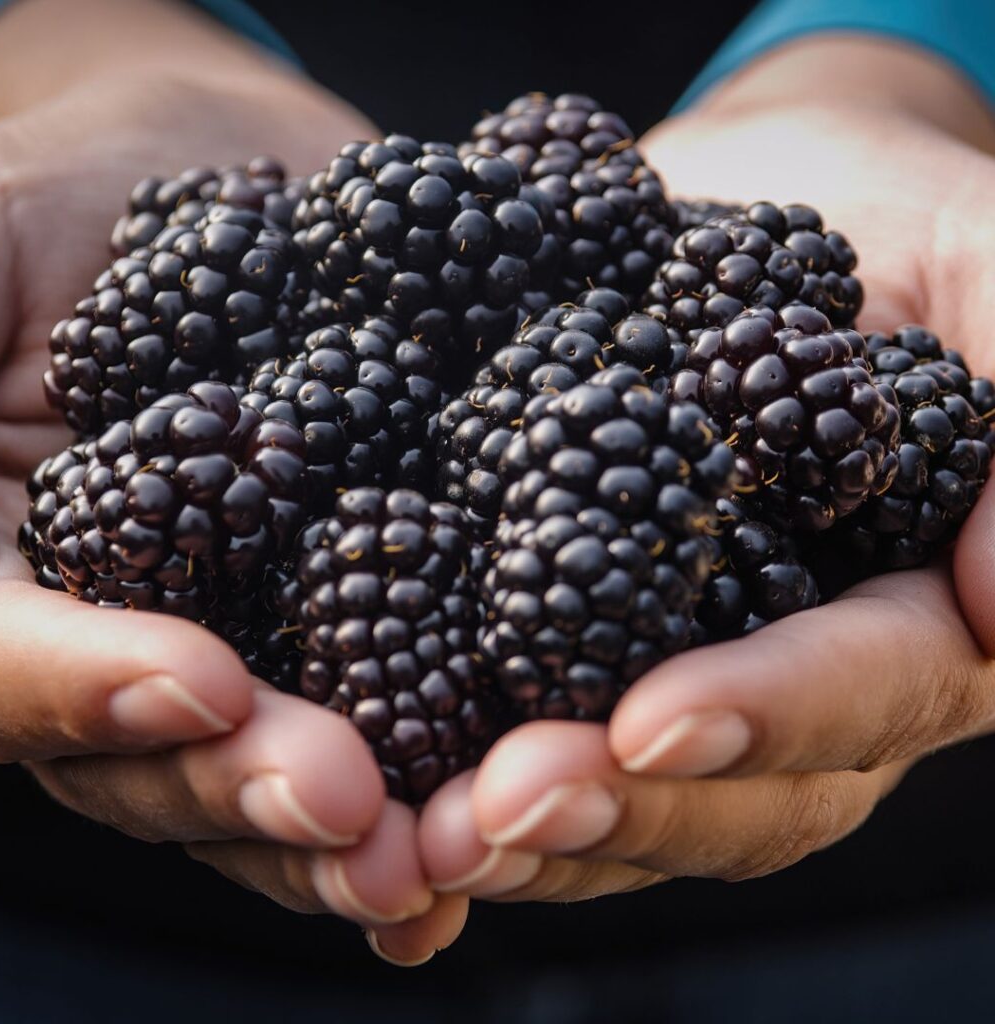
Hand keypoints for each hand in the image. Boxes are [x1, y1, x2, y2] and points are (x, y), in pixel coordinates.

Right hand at [0, 0, 465, 963]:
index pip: (13, 667)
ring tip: (446, 850)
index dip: (92, 693)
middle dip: (254, 790)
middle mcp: (134, 636)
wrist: (247, 191)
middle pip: (164, 759)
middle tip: (353, 812)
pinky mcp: (376, 615)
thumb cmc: (84, 202)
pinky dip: (454, 760)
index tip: (203, 686)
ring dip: (364, 828)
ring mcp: (259, 639)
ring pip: (286, 769)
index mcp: (13, 574)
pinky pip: (408, 704)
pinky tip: (514, 799)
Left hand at [417, 35, 994, 906]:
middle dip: (610, 807)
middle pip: (722, 790)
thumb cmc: (890, 237)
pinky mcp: (569, 638)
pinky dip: (452, 755)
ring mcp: (677, 668)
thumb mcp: (984, 275)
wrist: (744, 226)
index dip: (765, 714)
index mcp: (909, 616)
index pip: (858, 691)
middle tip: (489, 814)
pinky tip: (379, 781)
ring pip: (617, 791)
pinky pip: (523, 719)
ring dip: (514, 822)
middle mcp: (790, 676)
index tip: (652, 721)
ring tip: (412, 828)